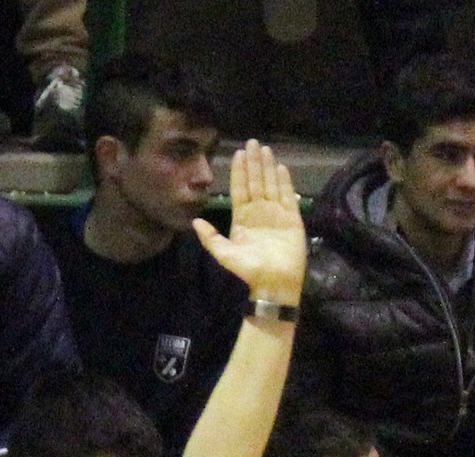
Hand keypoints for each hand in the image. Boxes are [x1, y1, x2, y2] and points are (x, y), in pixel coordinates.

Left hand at [191, 139, 305, 305]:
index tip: (239, 154)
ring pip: (271, 184)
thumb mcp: (224, 254)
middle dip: (254, 163)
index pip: (240, 189)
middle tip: (252, 142)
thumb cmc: (249, 270)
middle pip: (255, 182)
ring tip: (265, 149)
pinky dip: (284, 181)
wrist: (274, 283)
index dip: (239, 172)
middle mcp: (259, 212)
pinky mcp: (292, 218)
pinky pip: (288, 195)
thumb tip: (194, 221)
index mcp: (242, 218)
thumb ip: (210, 238)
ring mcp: (276, 213)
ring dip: (268, 167)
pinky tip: (281, 167)